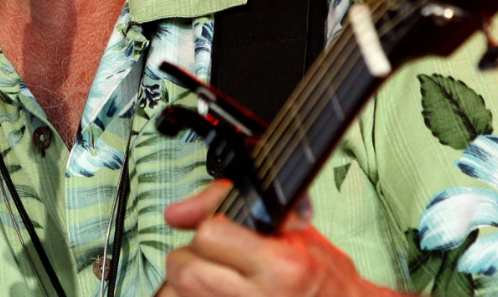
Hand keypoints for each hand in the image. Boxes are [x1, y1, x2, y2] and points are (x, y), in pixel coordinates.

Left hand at [160, 180, 399, 296]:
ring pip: (179, 294)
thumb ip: (233, 208)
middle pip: (185, 270)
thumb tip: (176, 213)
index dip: (208, 226)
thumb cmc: (321, 274)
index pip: (209, 233)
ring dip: (187, 283)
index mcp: (281, 266)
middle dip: (189, 258)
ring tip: (213, 278)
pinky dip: (193, 295)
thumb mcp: (291, 226)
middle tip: (210, 257)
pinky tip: (214, 291)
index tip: (219, 229)